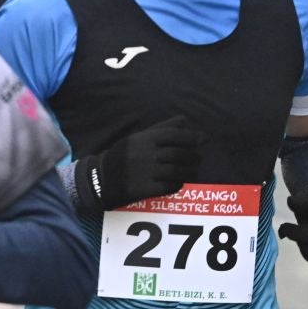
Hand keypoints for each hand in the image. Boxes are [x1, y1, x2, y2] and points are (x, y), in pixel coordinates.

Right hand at [73, 116, 206, 212]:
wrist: (103, 177)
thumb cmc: (125, 154)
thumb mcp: (139, 137)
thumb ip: (162, 128)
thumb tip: (184, 120)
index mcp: (145, 139)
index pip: (174, 135)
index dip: (192, 137)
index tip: (204, 140)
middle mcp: (146, 154)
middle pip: (178, 154)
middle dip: (193, 156)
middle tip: (199, 158)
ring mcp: (146, 172)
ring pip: (176, 171)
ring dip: (190, 171)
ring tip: (194, 171)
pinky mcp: (145, 188)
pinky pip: (169, 186)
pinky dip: (178, 183)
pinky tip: (180, 181)